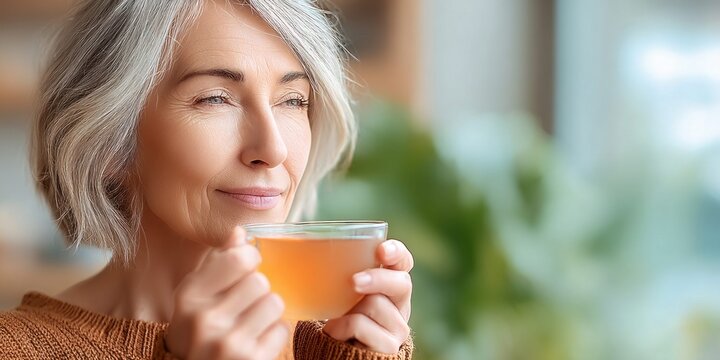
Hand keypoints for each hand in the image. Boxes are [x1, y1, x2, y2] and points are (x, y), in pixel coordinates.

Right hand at [165, 227, 288, 359]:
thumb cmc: (197, 329)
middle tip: (246, 302)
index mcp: (190, 296)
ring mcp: (229, 343)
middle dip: (259, 290)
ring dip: (269, 310)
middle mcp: (206, 319)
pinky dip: (274, 332)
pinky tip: (256, 339)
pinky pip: (281, 329)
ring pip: (275, 303)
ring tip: (252, 320)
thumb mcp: (195, 295)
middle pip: (260, 281)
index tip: (247, 267)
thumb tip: (240, 231)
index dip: (250, 258)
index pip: (239, 258)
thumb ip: (217, 263)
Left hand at [323, 239, 412, 353]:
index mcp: (391, 286)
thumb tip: (308, 246)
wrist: (334, 355)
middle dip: (377, 278)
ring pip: (375, 304)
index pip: (403, 263)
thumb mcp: (341, 295)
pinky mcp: (390, 347)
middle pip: (402, 283)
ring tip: (334, 319)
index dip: (397, 253)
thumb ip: (342, 275)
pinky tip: (335, 333)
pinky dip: (341, 327)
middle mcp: (401, 305)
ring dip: (347, 310)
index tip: (382, 250)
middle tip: (354, 281)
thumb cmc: (337, 319)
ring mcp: (399, 328)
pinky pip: (362, 325)